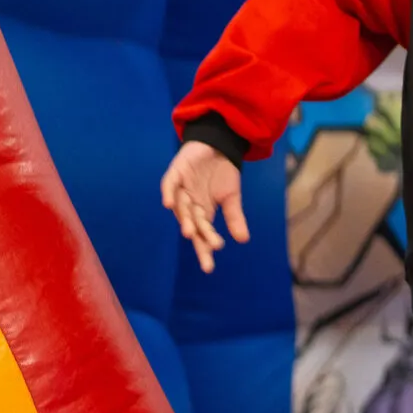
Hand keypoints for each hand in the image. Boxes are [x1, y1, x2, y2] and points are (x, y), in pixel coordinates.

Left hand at [160, 140, 248, 273]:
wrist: (219, 145)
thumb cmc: (223, 172)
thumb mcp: (232, 197)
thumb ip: (234, 217)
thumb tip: (243, 240)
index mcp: (203, 211)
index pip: (203, 234)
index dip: (204, 249)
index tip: (209, 268)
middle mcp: (189, 203)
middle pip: (192, 224)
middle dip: (199, 237)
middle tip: (206, 251)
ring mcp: (180, 189)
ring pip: (181, 207)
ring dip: (185, 219)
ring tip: (190, 233)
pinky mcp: (176, 173)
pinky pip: (169, 185)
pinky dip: (169, 194)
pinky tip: (169, 204)